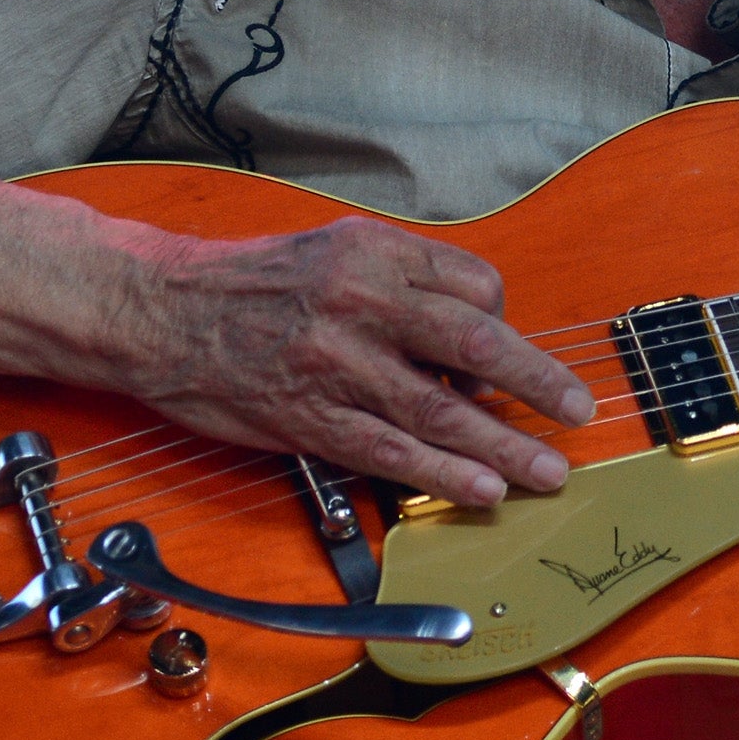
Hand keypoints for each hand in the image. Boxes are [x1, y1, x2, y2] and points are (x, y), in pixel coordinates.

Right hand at [122, 216, 594, 507]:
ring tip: (545, 471)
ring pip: (442, 413)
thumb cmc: (254, 281)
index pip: (476, 288)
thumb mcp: (337, 249)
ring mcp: (338, 365)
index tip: (510, 358)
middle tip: (577, 410)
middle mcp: (364, 303)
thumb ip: (403, 284)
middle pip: (477, 346)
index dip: (505, 326)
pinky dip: (444, 475)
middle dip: (538, 383)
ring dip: (505, 447)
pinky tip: (481, 490)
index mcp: (377, 253)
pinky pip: (392, 452)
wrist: (161, 310)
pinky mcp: (311, 418)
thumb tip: (467, 342)